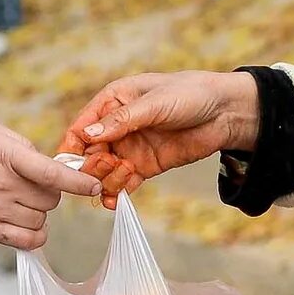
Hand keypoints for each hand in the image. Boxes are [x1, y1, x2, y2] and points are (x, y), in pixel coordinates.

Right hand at [0, 121, 98, 251]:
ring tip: (18, 201)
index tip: (94, 185)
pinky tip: (24, 223)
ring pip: (41, 220)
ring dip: (38, 212)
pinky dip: (34, 235)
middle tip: (32, 186)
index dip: (78, 181)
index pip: (51, 174)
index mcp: (4, 155)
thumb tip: (45, 161)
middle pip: (51, 200)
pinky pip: (27, 241)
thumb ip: (19, 143)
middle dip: (51, 193)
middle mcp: (1, 186)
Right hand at [62, 71, 260, 204]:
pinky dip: (117, 191)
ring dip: (105, 180)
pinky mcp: (145, 165)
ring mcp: (130, 147)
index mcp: (112, 101)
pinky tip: (115, 200)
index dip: (71, 147)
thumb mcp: (155, 103)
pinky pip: (124, 182)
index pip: (81, 127)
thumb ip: (123, 120)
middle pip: (89, 153)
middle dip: (90, 168)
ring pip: (105, 171)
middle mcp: (116, 126)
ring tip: (117, 181)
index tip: (67, 166)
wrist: (226, 112)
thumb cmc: (191, 94)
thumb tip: (89, 135)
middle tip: (102, 172)